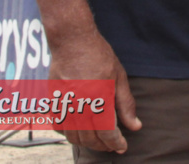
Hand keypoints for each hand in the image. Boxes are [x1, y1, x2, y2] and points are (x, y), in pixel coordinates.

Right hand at [48, 31, 141, 152]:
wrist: (72, 41)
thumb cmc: (99, 55)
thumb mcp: (119, 77)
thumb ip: (126, 104)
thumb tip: (135, 126)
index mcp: (98, 99)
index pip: (106, 132)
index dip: (115, 143)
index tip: (122, 147)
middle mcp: (79, 105)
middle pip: (89, 138)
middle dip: (103, 145)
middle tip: (112, 145)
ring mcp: (64, 104)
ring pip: (73, 136)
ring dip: (87, 142)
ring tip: (99, 141)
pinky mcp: (53, 102)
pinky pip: (59, 127)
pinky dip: (70, 134)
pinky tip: (80, 130)